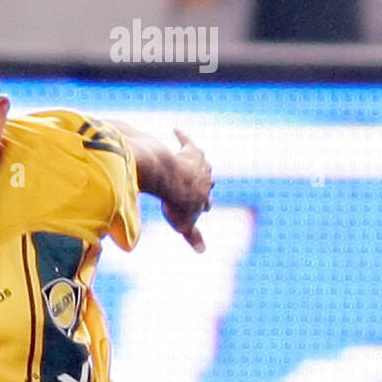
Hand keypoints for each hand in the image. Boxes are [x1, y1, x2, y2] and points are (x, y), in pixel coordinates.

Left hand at [161, 128, 213, 252]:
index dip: (205, 204)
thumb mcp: (184, 224)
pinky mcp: (188, 151)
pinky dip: (182, 136)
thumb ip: (192, 236)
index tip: (206, 206)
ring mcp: (198, 164)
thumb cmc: (177, 204)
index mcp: (204, 197)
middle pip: (208, 180)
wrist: (173, 181)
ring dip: (200, 161)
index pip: (206, 201)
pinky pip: (186, 141)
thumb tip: (203, 252)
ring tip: (198, 158)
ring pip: (202, 162)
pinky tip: (176, 130)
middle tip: (207, 181)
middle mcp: (206, 178)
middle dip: (206, 181)